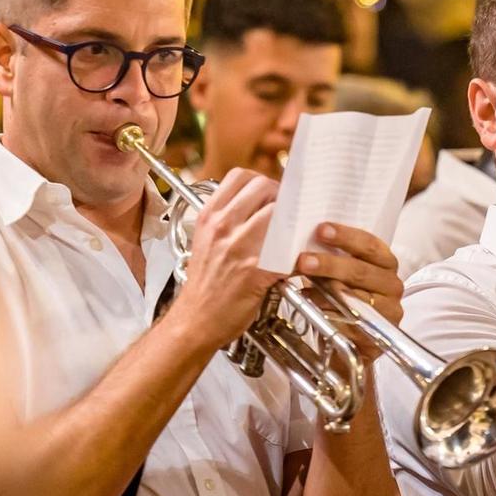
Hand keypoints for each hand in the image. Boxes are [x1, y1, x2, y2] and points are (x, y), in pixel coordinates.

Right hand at [166, 170, 282, 347]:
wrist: (196, 319)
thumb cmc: (204, 284)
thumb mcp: (206, 240)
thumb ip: (228, 218)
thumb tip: (259, 203)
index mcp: (210, 216)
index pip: (240, 176)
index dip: (262, 181)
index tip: (270, 193)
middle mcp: (223, 227)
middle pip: (264, 188)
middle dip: (282, 196)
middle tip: (289, 211)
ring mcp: (240, 247)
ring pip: (280, 214)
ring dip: (294, 221)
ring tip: (296, 233)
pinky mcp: (256, 271)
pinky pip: (288, 251)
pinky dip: (299, 253)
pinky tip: (298, 259)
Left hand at [299, 222, 405, 358]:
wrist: (354, 337)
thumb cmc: (346, 297)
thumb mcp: (344, 273)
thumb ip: (333, 256)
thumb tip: (303, 239)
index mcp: (386, 263)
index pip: (370, 245)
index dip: (346, 236)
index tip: (321, 229)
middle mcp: (391, 284)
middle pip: (361, 271)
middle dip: (330, 264)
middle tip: (304, 260)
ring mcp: (388, 310)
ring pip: (355, 298)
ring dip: (325, 292)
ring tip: (302, 286)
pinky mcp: (378, 334)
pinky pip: (351, 322)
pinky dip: (329, 314)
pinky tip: (311, 306)